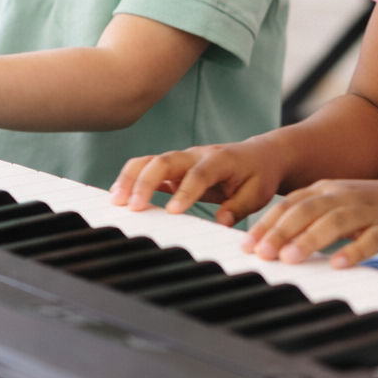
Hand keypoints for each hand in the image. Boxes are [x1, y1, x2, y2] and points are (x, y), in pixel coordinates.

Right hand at [110, 139, 284, 226]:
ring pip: (151, 161)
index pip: (199, 173)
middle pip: (165, 160)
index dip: (185, 191)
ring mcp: (182, 159)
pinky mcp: (174, 168)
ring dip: (132, 178)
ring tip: (116, 200)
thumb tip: (222, 222)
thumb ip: (240, 207)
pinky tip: (119, 196)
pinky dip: (132, 180)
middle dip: (146, 181)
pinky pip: (148, 169)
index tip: (173, 211)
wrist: (260, 156)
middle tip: (133, 206)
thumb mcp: (258, 193)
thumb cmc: (259, 174)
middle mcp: (196, 155)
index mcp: (220, 159)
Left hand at [242, 179, 377, 268]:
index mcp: (326, 189)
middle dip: (281, 231)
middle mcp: (343, 195)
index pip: (290, 203)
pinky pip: (370, 239)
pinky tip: (339, 264)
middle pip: (307, 210)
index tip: (246, 245)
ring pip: (334, 222)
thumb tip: (268, 244)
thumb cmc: (370, 210)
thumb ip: (305, 220)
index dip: (267, 223)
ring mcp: (367, 210)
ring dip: (310, 239)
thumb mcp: (335, 207)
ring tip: (290, 258)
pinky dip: (353, 250)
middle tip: (262, 253)